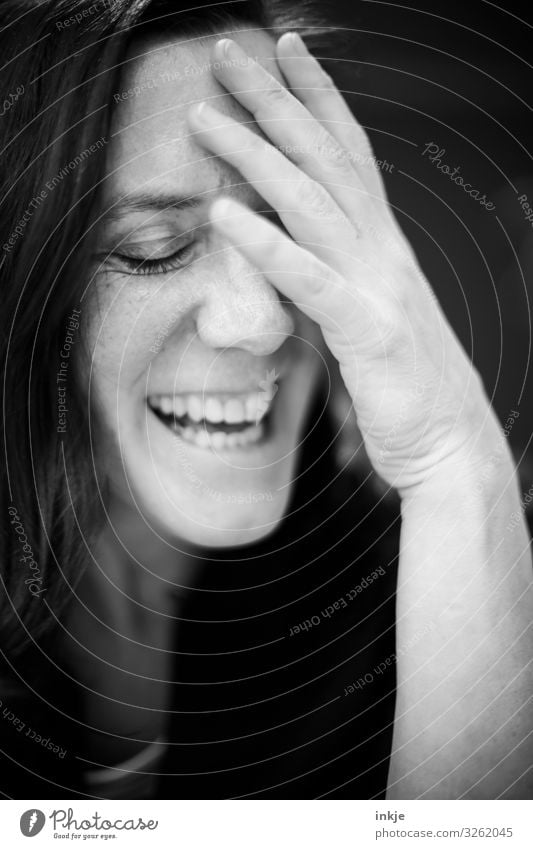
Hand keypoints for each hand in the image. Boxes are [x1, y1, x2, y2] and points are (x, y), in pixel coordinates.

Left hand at [187, 33, 498, 493]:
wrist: (451, 446)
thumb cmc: (405, 389)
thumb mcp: (366, 319)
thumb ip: (331, 279)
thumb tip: (288, 254)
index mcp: (384, 248)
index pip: (350, 154)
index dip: (318, 97)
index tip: (284, 51)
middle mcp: (385, 253)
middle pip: (327, 159)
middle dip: (276, 99)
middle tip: (227, 51)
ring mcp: (379, 288)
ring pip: (313, 203)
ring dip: (256, 155)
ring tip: (205, 117)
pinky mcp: (370, 331)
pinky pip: (311, 280)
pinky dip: (266, 243)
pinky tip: (223, 213)